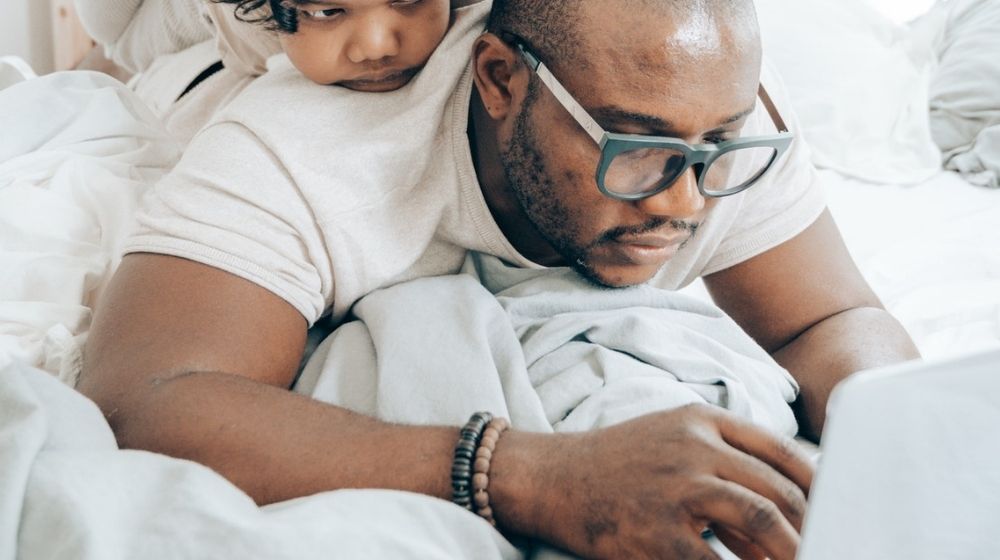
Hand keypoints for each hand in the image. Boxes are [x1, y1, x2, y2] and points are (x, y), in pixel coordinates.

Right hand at [538, 404, 812, 559]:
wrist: (551, 477)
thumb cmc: (616, 462)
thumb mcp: (670, 439)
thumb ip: (724, 463)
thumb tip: (780, 517)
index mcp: (703, 421)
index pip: (782, 451)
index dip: (820, 485)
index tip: (840, 511)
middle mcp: (696, 448)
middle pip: (780, 488)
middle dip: (814, 526)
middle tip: (833, 546)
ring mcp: (677, 489)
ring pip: (763, 519)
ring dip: (793, 549)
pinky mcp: (658, 533)